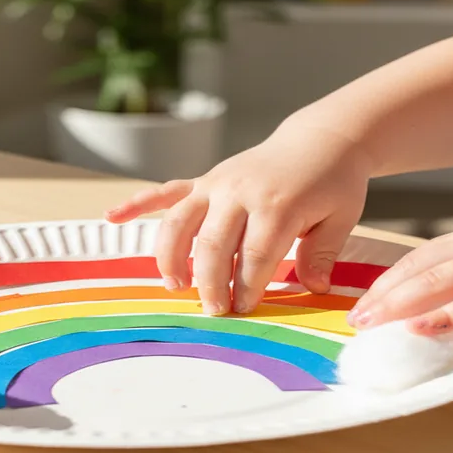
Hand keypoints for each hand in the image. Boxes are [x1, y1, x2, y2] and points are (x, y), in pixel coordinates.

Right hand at [105, 123, 372, 314]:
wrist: (321, 139)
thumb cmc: (333, 183)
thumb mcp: (340, 218)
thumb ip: (320, 254)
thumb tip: (311, 288)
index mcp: (276, 203)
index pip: (255, 255)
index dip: (247, 287)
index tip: (244, 311)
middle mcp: (239, 191)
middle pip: (213, 245)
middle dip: (210, 283)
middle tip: (213, 312)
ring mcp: (217, 183)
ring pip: (181, 223)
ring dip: (172, 257)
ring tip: (176, 286)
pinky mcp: (205, 179)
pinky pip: (166, 191)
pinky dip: (137, 203)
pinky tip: (111, 217)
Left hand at [349, 211, 452, 334]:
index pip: (422, 258)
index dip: (388, 280)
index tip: (362, 302)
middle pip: (421, 269)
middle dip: (382, 295)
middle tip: (353, 320)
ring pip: (441, 282)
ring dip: (399, 304)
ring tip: (369, 324)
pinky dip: (448, 316)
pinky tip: (420, 328)